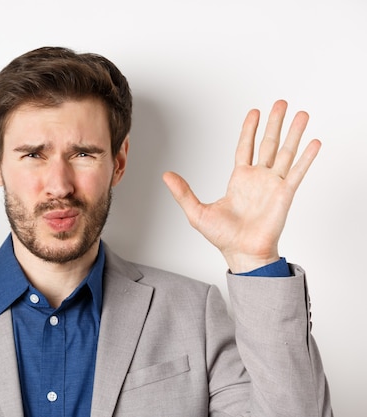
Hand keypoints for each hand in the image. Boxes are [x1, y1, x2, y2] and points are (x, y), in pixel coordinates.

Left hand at [163, 100, 320, 272]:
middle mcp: (258, 179)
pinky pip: (297, 172)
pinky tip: (314, 142)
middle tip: (281, 103)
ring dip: (294, 133)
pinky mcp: (285, 194)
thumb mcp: (196, 212)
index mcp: (240, 180)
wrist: (242, 253)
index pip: (245, 147)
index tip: (254, 112)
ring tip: (302, 114)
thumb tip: (166, 176)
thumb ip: (183, 192)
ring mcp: (273, 185)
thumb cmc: (223, 237)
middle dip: (274, 123)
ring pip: (286, 152)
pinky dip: (306, 157)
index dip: (249, 129)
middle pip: (268, 143)